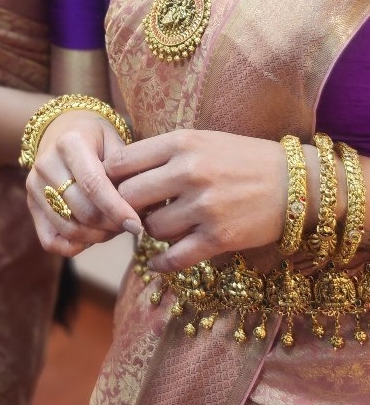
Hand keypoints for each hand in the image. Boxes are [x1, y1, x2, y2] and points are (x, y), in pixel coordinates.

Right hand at [26, 111, 141, 256]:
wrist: (61, 130)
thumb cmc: (96, 138)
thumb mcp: (114, 140)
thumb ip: (126, 169)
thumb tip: (142, 206)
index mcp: (70, 143)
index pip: (93, 184)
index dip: (116, 209)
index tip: (136, 225)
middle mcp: (46, 164)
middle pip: (82, 211)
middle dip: (111, 226)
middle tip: (131, 225)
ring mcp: (34, 186)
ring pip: (68, 229)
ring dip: (97, 237)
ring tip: (114, 228)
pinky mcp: (30, 204)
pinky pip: (50, 241)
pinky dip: (75, 246)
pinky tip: (93, 235)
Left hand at [106, 128, 318, 270]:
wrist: (295, 183)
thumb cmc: (241, 159)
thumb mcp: (201, 141)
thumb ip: (162, 154)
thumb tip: (117, 175)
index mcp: (181, 143)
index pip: (121, 163)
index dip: (110, 179)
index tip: (114, 188)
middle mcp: (189, 172)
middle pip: (127, 198)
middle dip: (126, 209)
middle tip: (135, 213)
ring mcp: (204, 206)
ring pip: (151, 229)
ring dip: (152, 233)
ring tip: (164, 227)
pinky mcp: (219, 237)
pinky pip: (174, 258)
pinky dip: (162, 263)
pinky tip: (159, 262)